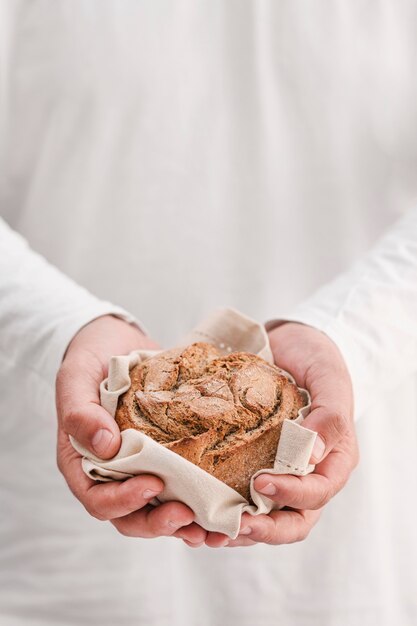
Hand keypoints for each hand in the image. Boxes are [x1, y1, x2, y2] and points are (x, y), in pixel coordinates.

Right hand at [56, 315, 206, 545]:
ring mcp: (140, 467)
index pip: (98, 499)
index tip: (153, 485)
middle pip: (131, 516)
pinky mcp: (167, 457)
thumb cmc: (90, 360)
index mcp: (84, 463)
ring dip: (184, 523)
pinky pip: (181, 485)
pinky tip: (223, 505)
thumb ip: (80, 411)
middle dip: (159, 522)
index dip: (124, 502)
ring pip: (158, 510)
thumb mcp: (76, 378)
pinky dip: (199, 500)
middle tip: (189, 516)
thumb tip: (104, 445)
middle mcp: (111, 474)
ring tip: (212, 527)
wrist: (116, 342)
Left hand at [204, 321, 358, 547]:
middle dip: (263, 530)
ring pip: (263, 518)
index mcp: (333, 460)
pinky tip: (195, 511)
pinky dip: (221, 511)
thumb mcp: (328, 377)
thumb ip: (329, 414)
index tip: (261, 481)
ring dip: (236, 530)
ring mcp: (279, 473)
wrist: (289, 343)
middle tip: (232, 526)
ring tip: (204, 531)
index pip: (317, 493)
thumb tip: (315, 454)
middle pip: (292, 521)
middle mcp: (307, 475)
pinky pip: (239, 497)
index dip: (292, 495)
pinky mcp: (251, 465)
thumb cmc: (315, 359)